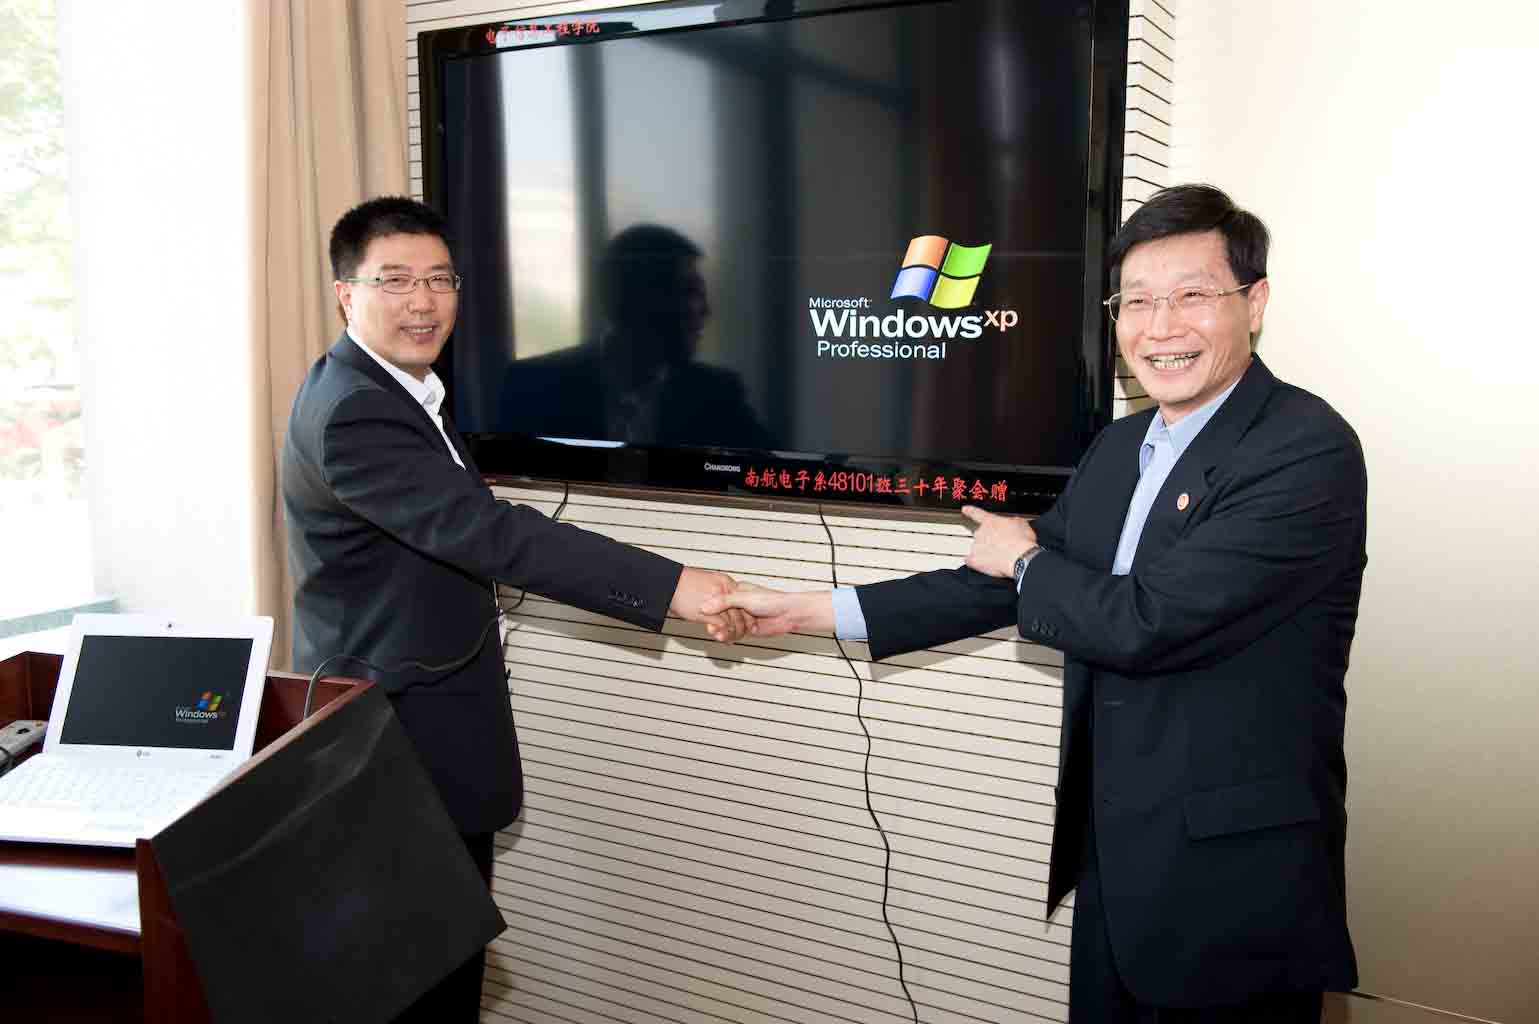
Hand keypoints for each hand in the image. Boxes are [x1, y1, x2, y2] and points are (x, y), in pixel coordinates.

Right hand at [669, 567, 752, 643]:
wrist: (668, 582)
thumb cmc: (684, 583)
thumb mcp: (707, 582)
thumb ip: (718, 594)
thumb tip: (722, 605)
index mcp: (726, 582)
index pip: (743, 600)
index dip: (746, 614)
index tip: (746, 623)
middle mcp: (725, 590)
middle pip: (742, 612)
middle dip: (742, 626)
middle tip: (739, 634)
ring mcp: (718, 602)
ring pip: (734, 621)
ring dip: (733, 633)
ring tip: (730, 639)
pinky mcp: (709, 612)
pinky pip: (723, 626)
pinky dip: (724, 634)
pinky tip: (722, 638)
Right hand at [699, 582, 834, 637]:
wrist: (790, 615)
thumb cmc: (773, 600)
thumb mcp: (744, 598)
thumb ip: (724, 602)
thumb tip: (704, 607)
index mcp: (737, 591)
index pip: (717, 599)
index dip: (710, 608)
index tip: (703, 614)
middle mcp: (739, 604)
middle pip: (720, 615)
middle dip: (716, 622)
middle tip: (711, 628)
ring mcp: (743, 617)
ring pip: (727, 625)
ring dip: (722, 631)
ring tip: (719, 636)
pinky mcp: (748, 629)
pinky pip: (734, 634)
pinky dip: (729, 637)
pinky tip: (725, 640)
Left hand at [960, 505, 1037, 578]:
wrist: (1020, 558)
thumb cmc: (1022, 541)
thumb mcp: (1021, 523)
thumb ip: (1011, 521)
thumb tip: (1012, 524)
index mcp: (991, 522)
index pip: (977, 513)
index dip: (970, 511)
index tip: (965, 509)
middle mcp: (980, 532)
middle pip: (979, 535)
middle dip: (989, 540)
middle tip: (1002, 547)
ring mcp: (975, 546)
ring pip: (976, 548)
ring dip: (985, 552)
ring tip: (1000, 557)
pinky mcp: (974, 560)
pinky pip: (971, 561)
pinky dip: (977, 563)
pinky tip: (986, 565)